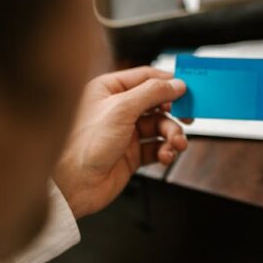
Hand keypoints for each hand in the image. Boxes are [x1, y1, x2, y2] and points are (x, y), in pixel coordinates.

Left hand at [54, 67, 188, 218]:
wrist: (73, 185)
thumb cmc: (83, 144)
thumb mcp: (121, 109)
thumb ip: (151, 93)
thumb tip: (175, 84)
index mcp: (109, 89)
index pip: (146, 77)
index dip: (168, 82)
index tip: (189, 88)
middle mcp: (118, 109)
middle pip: (157, 103)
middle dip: (174, 112)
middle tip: (189, 117)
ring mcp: (125, 133)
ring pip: (160, 127)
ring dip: (173, 134)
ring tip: (176, 144)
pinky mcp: (131, 155)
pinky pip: (157, 147)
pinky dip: (166, 150)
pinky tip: (166, 155)